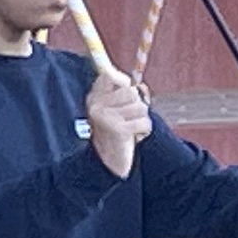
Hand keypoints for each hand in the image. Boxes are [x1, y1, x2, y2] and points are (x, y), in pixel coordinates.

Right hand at [85, 62, 150, 177]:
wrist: (108, 162)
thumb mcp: (115, 109)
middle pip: (131, 92)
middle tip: (129, 119)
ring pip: (141, 107)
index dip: (122, 81)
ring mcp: (105, 117)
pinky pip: (144, 122)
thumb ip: (123, 94)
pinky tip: (134, 136)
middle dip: (137, 106)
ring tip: (131, 129)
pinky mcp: (117, 129)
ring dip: (142, 119)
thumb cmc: (115, 133)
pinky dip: (144, 130)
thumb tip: (138, 84)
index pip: (109, 75)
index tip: (126, 89)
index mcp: (93, 97)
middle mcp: (96, 105)